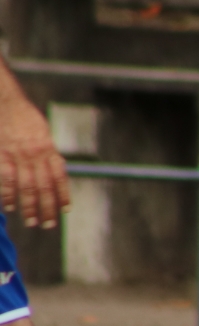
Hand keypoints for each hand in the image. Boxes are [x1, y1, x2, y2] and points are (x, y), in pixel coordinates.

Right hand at [0, 99, 68, 228]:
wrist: (6, 101)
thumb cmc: (25, 117)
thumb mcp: (44, 133)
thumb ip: (49, 152)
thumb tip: (57, 166)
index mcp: (49, 149)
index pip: (60, 177)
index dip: (64, 195)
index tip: (65, 210)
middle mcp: (37, 155)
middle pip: (46, 187)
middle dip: (48, 208)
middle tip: (49, 224)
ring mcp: (19, 156)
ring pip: (27, 187)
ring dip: (30, 206)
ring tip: (31, 221)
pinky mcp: (2, 155)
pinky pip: (7, 179)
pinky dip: (8, 194)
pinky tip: (9, 206)